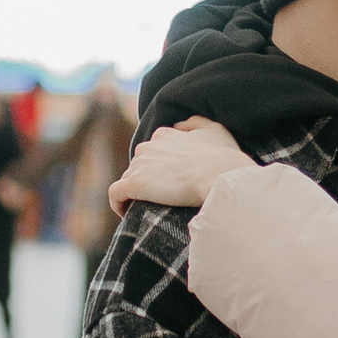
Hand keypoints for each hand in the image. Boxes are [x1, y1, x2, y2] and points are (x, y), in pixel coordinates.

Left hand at [110, 118, 251, 215]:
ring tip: (149, 209)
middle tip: (162, 198)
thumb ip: (195, 123)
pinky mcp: (134, 184)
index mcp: (164, 135)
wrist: (218, 177)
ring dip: (135, 194)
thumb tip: (179, 125)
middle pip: (138, 166)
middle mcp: (148, 147)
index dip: (158, 167)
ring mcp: (139, 165)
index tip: (168, 181)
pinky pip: (115, 194)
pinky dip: (118, 203)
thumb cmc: (222, 157)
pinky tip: (128, 214)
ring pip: (128, 179)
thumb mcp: (215, 130)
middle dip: (146, 180)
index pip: (152, 151)